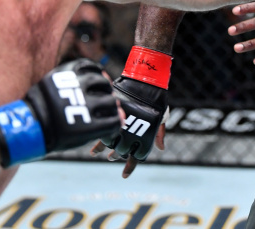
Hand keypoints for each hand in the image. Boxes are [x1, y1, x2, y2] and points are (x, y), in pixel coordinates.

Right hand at [0, 58, 120, 166]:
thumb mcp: (50, 84)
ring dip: (113, 105)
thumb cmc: (38, 107)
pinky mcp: (88, 126)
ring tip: (110, 110)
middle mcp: (76, 87)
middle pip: (102, 83)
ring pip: (110, 101)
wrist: (27, 130)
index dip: (99, 73)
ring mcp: (83, 106)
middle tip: (107, 97)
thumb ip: (70, 79)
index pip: (91, 66)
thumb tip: (98, 76)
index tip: (102, 78)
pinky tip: (114, 123)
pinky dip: (117, 122)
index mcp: (65, 74)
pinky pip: (112, 121)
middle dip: (107, 89)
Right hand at [91, 46, 170, 177]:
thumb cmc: (157, 97)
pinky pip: (102, 131)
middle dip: (117, 156)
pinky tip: (92, 145)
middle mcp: (132, 134)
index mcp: (145, 137)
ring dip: (104, 150)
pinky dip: (97, 140)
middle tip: (112, 158)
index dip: (130, 167)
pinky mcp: (112, 116)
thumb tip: (160, 148)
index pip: (136, 158)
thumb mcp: (162, 116)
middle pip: (121, 152)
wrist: (146, 79)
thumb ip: (159, 132)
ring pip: (110, 144)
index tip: (124, 175)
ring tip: (99, 153)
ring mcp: (121, 126)